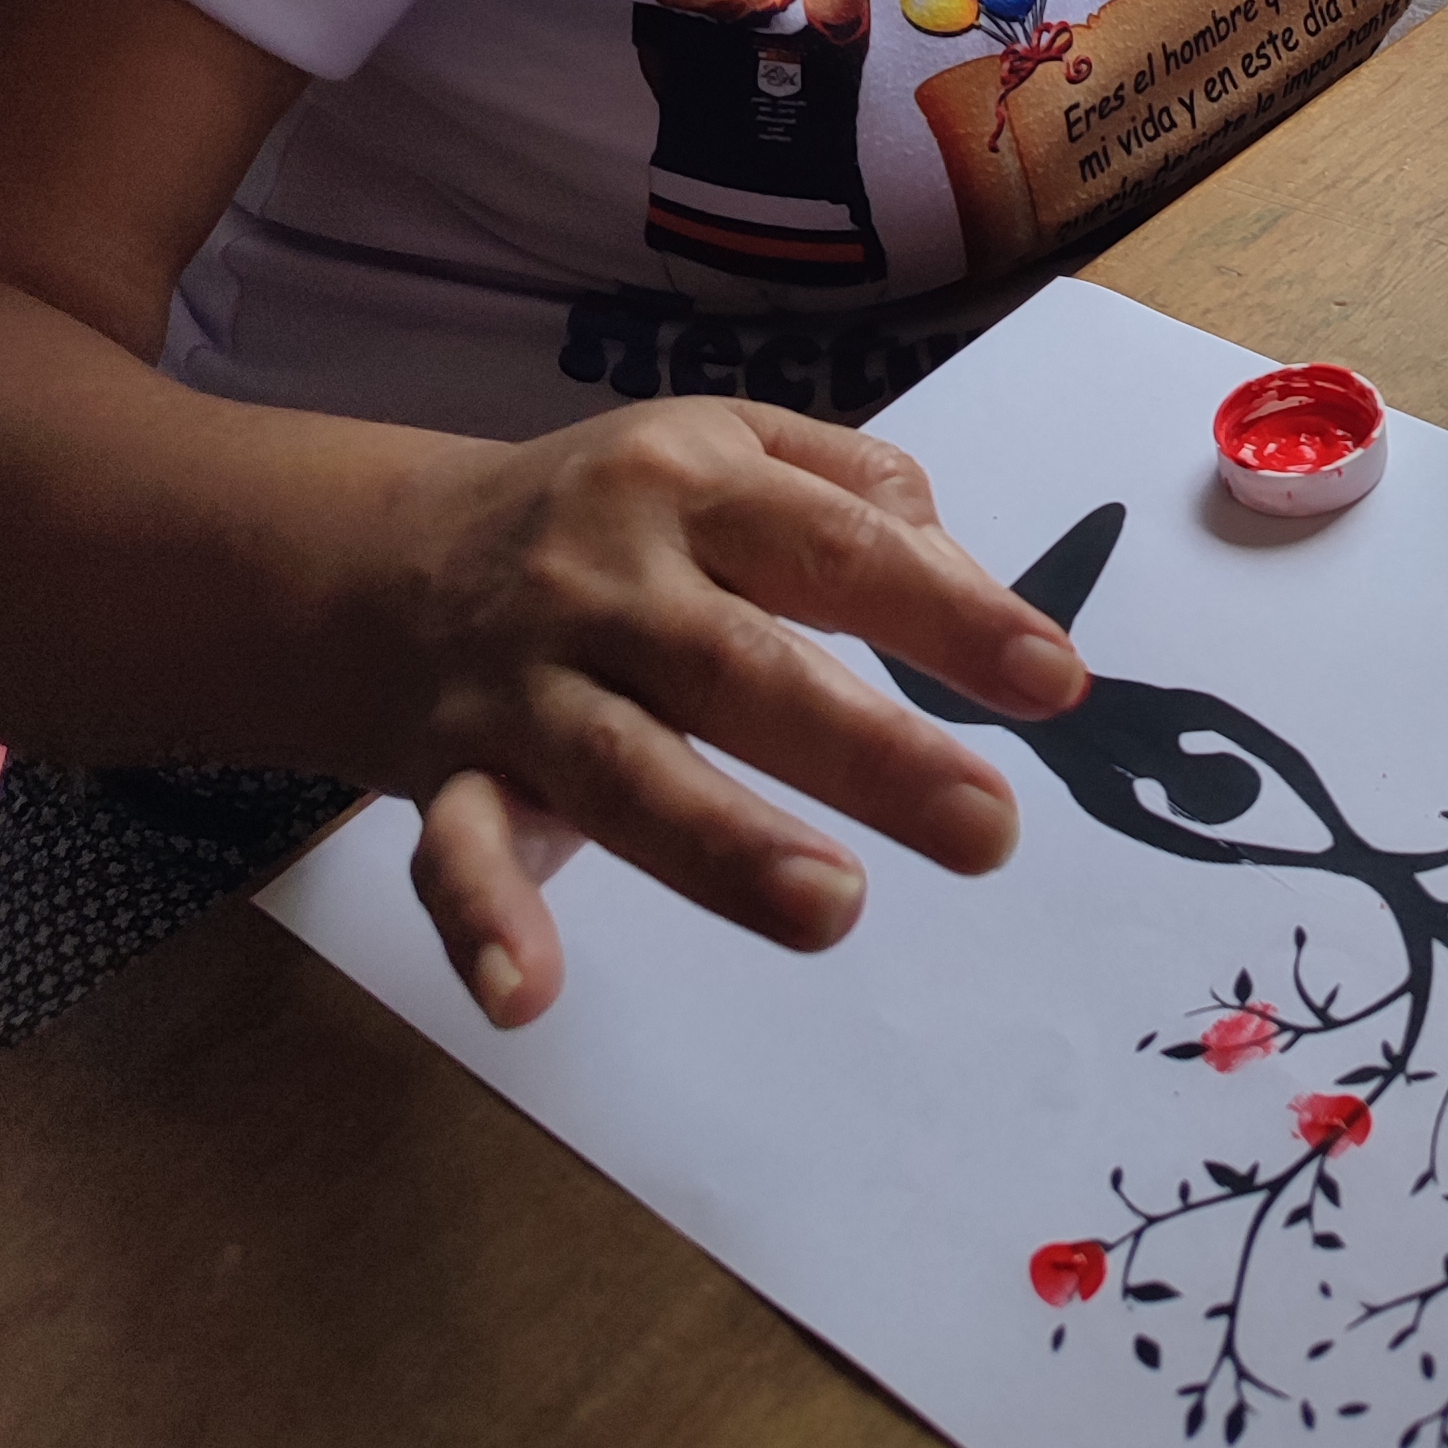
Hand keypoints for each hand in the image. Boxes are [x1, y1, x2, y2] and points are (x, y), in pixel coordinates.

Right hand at [388, 402, 1082, 1028]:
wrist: (392, 551)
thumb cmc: (622, 511)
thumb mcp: (741, 452)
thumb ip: (869, 506)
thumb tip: (985, 606)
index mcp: (692, 484)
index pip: (838, 547)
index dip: (948, 617)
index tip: (1055, 685)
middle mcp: (605, 579)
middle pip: (740, 668)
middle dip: (868, 750)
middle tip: (988, 828)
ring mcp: (523, 684)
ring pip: (622, 770)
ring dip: (722, 846)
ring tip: (833, 907)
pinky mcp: (453, 776)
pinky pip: (456, 854)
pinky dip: (486, 923)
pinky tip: (528, 994)